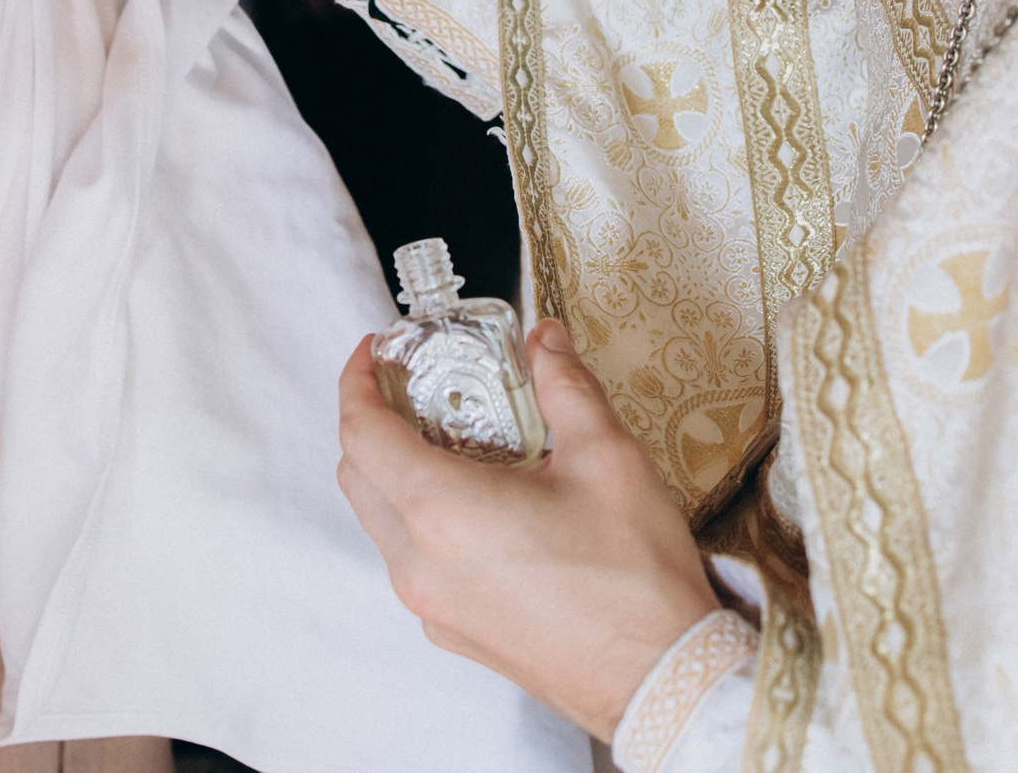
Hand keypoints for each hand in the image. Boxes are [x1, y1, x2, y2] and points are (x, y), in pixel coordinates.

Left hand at [336, 320, 719, 737]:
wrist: (660, 679)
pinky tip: (481, 505)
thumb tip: (544, 339)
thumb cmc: (633, 574)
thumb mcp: (606, 457)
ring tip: (454, 442)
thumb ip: (565, 386)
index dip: (358, 382)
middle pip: (358, 477)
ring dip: (396, 474)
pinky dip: (421, 522)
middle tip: (415, 388)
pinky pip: (411, 564)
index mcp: (441, 510)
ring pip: (380, 523)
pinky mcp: (452, 633)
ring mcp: (430, 606)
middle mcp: (418, 563)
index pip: (361, 433)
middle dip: (373, 422)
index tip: (373, 350)